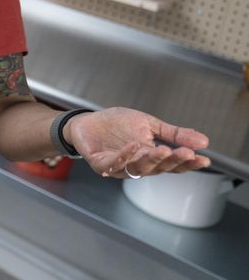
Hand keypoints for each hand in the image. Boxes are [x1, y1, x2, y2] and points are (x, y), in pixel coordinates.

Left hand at [65, 107, 210, 178]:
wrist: (87, 122)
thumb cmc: (117, 125)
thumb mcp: (149, 125)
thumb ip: (173, 134)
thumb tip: (204, 141)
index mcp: (151, 157)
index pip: (173, 164)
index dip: (188, 163)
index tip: (204, 159)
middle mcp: (136, 165)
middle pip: (158, 168)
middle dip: (173, 161)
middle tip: (186, 153)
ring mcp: (118, 167)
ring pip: (138, 168)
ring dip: (151, 160)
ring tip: (164, 150)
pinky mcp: (100, 163)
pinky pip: (113, 163)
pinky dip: (124, 156)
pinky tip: (135, 146)